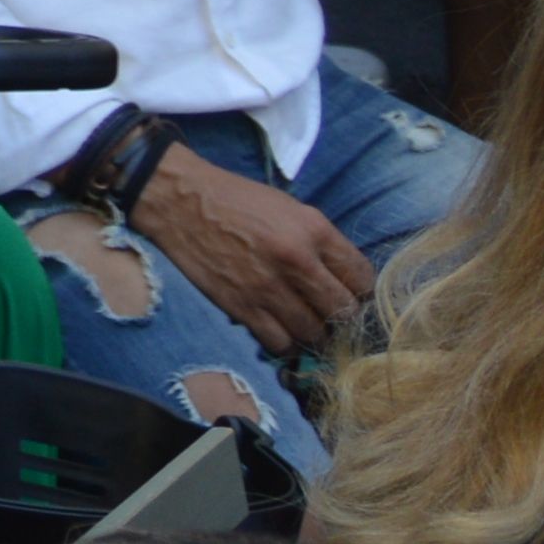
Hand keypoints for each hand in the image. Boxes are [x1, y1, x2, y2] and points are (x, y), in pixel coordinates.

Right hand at [127, 139, 370, 353]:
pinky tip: (280, 329)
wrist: (180, 201)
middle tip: (329, 312)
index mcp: (313, 230)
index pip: (362, 278)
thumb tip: (343, 278)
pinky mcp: (242, 307)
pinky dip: (285, 342)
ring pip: (314, 333)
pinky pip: (280, 343)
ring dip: (313, 332)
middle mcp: (297, 261)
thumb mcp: (289, 208)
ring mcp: (268, 288)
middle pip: (343, 311)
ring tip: (304, 322)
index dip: (361, 290)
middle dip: (342, 316)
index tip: (351, 293)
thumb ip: (320, 242)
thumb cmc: (236, 200)